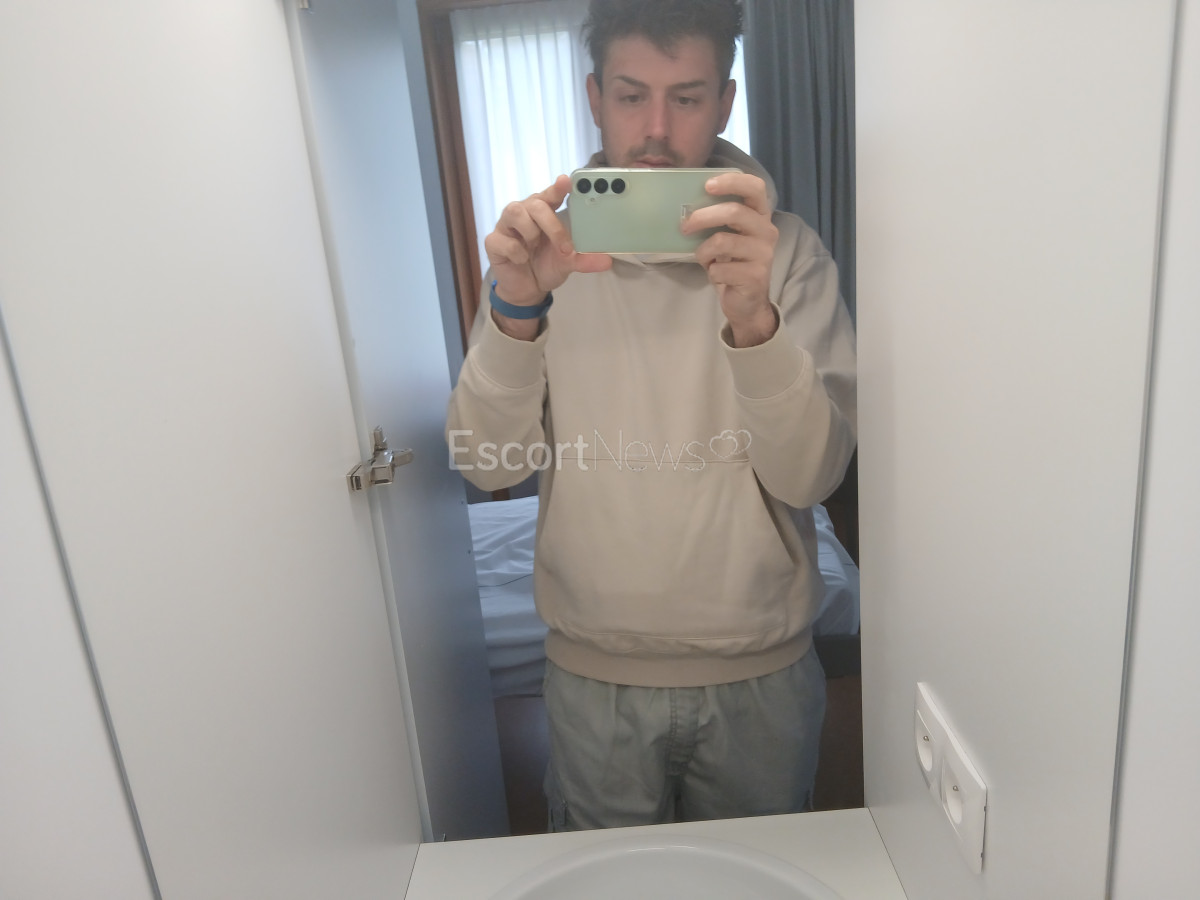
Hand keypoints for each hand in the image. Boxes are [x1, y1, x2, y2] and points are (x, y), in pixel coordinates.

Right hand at [484, 175, 611, 335]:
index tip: (567, 181)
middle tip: (564, 247)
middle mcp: (525, 212)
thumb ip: (585, 260)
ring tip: (534, 247)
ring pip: (514, 211)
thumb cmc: (547, 265)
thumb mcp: (569, 263)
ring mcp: (507, 225)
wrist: (527, 289)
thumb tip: (607, 261)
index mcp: (544, 212)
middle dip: (551, 224)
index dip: (558, 186)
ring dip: (530, 231)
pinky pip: (502, 239)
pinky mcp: (493, 241)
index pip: (551, 194)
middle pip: (535, 202)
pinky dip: (516, 252)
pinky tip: (521, 260)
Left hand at [682, 171, 779, 346]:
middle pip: (734, 212)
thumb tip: (686, 208)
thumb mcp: (728, 236)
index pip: (755, 187)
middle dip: (703, 217)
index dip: (732, 181)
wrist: (746, 301)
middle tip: (685, 227)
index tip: (707, 185)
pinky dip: (711, 272)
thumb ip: (718, 219)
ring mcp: (764, 254)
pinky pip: (720, 268)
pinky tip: (717, 275)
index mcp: (760, 215)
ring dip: (704, 251)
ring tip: (704, 258)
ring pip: (722, 241)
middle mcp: (767, 231)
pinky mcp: (756, 276)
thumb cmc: (732, 262)